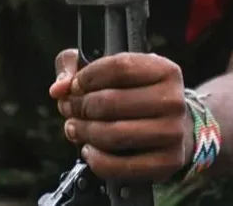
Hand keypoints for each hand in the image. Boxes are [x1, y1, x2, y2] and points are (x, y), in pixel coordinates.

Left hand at [49, 49, 193, 182]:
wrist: (172, 128)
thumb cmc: (135, 94)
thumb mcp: (110, 70)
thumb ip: (76, 66)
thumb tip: (59, 88)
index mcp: (165, 70)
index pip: (119, 67)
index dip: (87, 77)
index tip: (75, 85)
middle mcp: (173, 100)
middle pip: (111, 102)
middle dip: (80, 106)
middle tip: (69, 109)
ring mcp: (173, 133)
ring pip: (114, 134)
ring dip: (84, 132)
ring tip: (74, 128)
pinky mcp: (167, 162)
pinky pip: (121, 166)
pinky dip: (97, 160)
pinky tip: (89, 150)